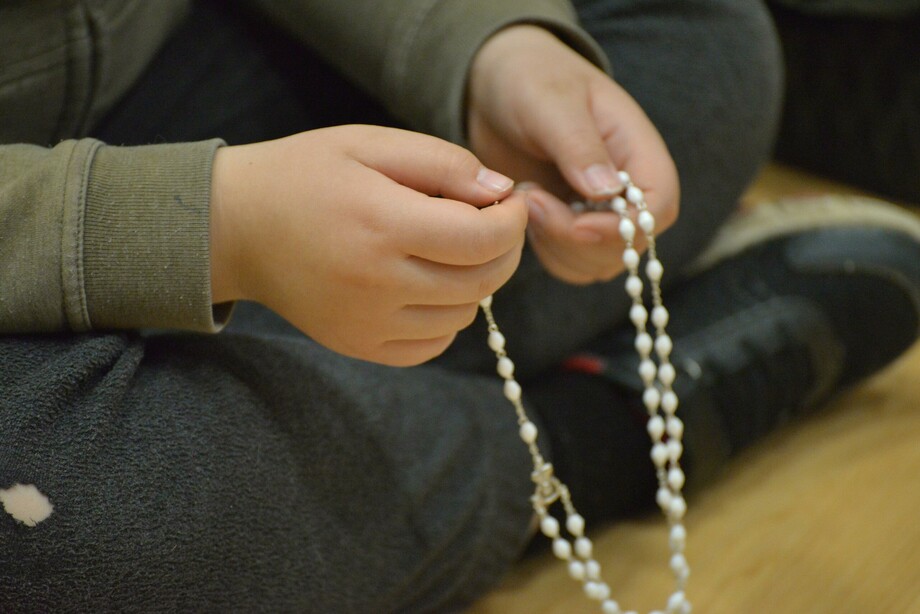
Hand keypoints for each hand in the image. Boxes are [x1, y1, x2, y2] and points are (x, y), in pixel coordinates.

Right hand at [210, 125, 526, 365]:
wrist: (235, 227)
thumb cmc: (303, 175)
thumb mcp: (369, 144)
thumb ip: (442, 163)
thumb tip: (501, 193)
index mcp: (382, 224)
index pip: (483, 239)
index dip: (513, 221)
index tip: (509, 202)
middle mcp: (378, 283)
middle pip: (483, 281)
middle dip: (505, 249)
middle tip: (492, 223)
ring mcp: (367, 323)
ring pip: (463, 314)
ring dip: (476, 281)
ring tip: (450, 248)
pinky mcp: (358, 345)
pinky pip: (433, 344)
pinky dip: (447, 316)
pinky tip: (429, 284)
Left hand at [467, 25, 679, 283]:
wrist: (497, 87)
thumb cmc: (530, 79)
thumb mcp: (551, 101)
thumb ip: (579, 144)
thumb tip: (609, 191)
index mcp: (638, 150)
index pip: (658, 207)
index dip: (625, 229)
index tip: (576, 224)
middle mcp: (627, 188)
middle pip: (627, 246)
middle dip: (576, 238)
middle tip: (531, 198)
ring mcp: (598, 212)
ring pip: (597, 263)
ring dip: (557, 247)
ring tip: (526, 197)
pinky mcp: (569, 227)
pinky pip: (569, 262)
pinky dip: (545, 250)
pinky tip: (524, 213)